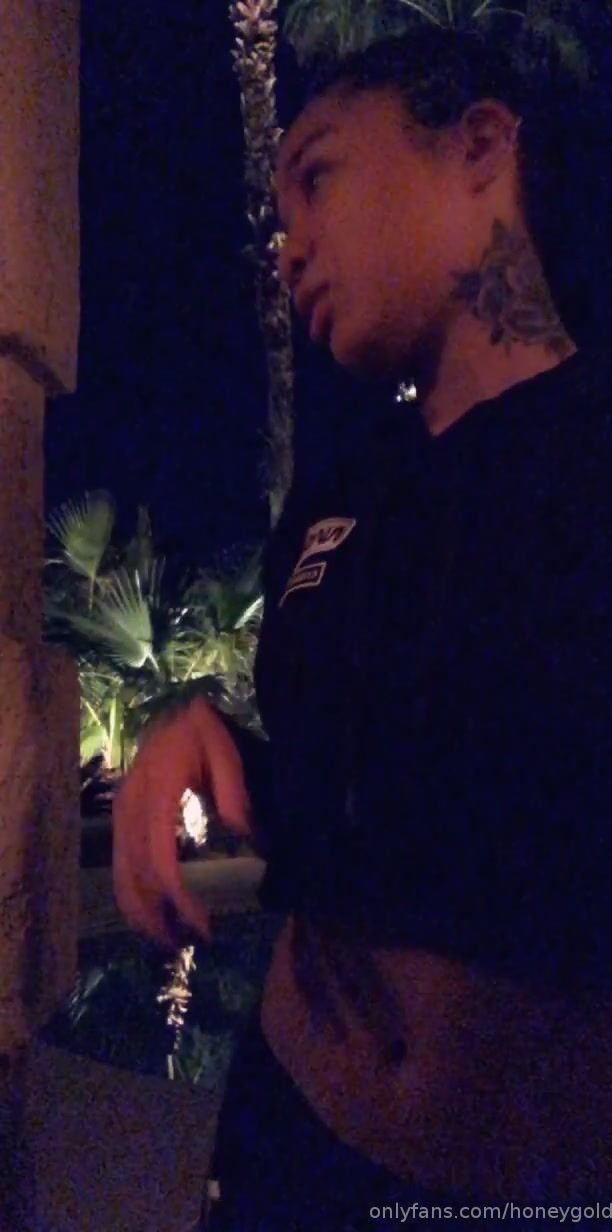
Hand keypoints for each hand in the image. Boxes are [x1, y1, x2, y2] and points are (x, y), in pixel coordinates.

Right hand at [112, 698, 251, 949]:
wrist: (177, 707)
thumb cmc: (205, 731)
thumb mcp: (227, 751)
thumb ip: (234, 792)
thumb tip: (244, 836)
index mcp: (156, 792)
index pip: (160, 860)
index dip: (178, 899)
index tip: (203, 926)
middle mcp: (130, 806)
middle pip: (133, 876)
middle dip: (156, 917)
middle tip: (186, 946)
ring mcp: (121, 812)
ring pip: (120, 875)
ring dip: (140, 913)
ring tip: (169, 939)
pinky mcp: (121, 817)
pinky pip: (120, 864)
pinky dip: (133, 895)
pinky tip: (154, 912)